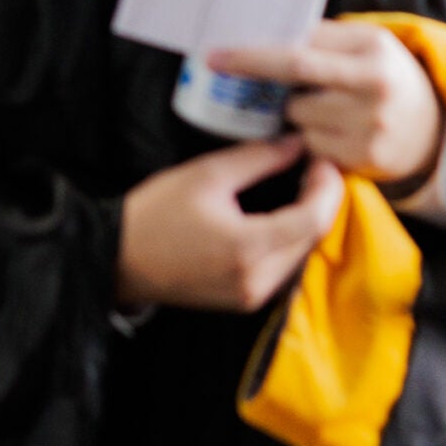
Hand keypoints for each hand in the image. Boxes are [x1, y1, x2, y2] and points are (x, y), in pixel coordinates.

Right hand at [115, 135, 346, 312]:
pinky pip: (283, 268)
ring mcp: (254, 296)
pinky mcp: (246, 301)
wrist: (119, 258)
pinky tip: (279, 217)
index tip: (322, 160)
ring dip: (307, 222)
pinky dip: (289, 240)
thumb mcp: (206, 175)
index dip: (327, 187)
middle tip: (314, 168)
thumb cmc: (156, 212)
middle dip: (320, 202)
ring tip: (299, 188)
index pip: (313, 219)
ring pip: (300, 255)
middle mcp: (259, 279)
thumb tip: (296, 144)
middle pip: (312, 238)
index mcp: (249, 246)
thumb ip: (257, 158)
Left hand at [207, 21, 444, 188]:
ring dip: (295, 113)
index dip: (252, 58)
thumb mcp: (364, 43)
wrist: (432, 127)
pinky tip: (333, 128)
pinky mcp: (366, 160)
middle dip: (264, 89)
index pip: (297, 57)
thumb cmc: (384, 74)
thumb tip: (262, 32)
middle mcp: (376, 92)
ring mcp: (372, 130)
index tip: (215, 56)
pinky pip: (313, 146)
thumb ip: (320, 37)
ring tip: (322, 104)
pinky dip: (312, 136)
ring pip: (299, 122)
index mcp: (372, 54)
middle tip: (237, 78)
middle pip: (295, 95)